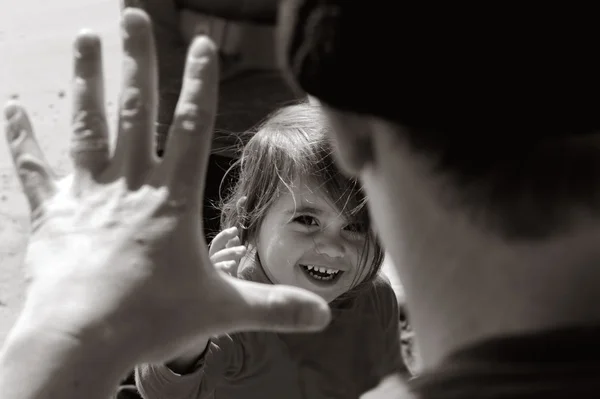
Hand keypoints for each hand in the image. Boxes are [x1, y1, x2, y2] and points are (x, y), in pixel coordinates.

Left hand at [3, 8, 329, 367]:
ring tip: (86, 36)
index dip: (199, 84)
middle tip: (132, 14)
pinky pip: (35, 170)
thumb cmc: (151, 321)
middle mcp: (129, 186)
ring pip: (88, 126)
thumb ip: (273, 308)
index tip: (201, 46)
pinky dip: (23, 138)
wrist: (80, 339)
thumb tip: (323, 318)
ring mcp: (87, 196)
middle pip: (136, 111)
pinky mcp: (53, 215)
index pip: (191, 128)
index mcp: (171, 200)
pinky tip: (11, 108)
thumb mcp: (222, 311)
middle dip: (138, 61)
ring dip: (87, 80)